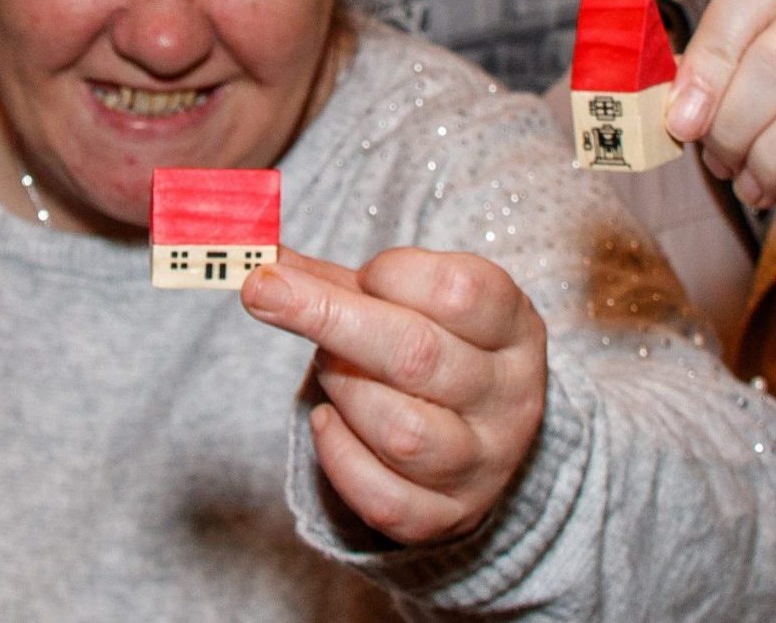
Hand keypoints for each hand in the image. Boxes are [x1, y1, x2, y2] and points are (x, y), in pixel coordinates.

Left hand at [242, 245, 547, 545]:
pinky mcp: (449, 516)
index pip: (458, 291)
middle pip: (417, 355)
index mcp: (513, 328)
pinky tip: (328, 422)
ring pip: (400, 431)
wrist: (476, 434)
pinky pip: (383, 497)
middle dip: (326, 316)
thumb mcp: (409, 301)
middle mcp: (509, 398)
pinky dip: (337, 456)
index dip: (393, 274)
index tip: (362, 275)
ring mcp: (485, 464)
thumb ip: (338, 279)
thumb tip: (261, 259)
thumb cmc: (433, 345)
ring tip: (332, 370)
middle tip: (264, 291)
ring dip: (342, 389)